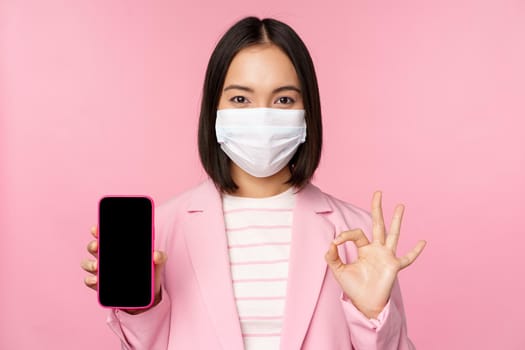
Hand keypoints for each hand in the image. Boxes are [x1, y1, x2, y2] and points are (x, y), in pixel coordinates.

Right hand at [80, 225, 167, 313]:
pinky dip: (91, 280)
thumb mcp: (157, 264)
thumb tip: (156, 255)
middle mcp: (107, 257)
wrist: (147, 295)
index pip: (105, 236)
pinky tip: (97, 280)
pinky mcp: (100, 286)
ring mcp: (102, 271)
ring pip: (88, 264)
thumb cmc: (150, 273)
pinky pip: (89, 281)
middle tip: (98, 246)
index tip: (96, 228)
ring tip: (97, 266)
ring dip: (90, 263)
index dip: (98, 231)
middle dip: (93, 245)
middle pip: (93, 248)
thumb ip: (159, 257)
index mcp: (119, 248)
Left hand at [325, 191, 425, 318]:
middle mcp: (377, 249)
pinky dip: (415, 251)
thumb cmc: (354, 288)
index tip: (335, 242)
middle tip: (378, 192)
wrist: (365, 304)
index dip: (345, 235)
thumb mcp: (338, 271)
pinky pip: (407, 259)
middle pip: (377, 224)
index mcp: (364, 248)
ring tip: (400, 206)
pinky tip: (423, 241)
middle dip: (377, 209)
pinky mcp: (394, 267)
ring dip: (396, 220)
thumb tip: (330, 243)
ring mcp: (387, 256)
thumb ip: (332, 257)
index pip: (356, 233)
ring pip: (393, 234)